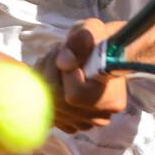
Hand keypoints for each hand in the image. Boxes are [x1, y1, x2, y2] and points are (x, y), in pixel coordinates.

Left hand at [37, 18, 129, 133]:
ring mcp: (85, 123)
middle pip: (58, 102)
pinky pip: (46, 111)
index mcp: (112, 98)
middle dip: (49, 72)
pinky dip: (42, 91)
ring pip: (49, 106)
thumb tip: (64, 62)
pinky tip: (52, 77)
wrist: (102, 55)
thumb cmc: (97, 41)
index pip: (75, 95)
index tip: (67, 54)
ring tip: (55, 62)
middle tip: (56, 53)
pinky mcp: (70, 124)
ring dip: (44, 79)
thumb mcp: (91, 30)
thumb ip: (80, 41)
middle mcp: (100, 117)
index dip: (65, 72)